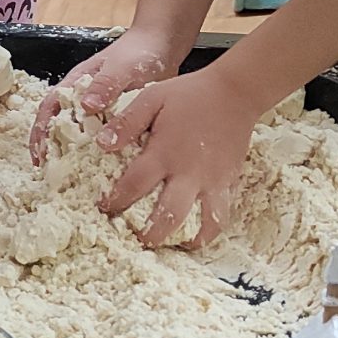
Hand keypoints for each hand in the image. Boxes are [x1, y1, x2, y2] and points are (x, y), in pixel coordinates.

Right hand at [31, 26, 172, 162]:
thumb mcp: (121, 67)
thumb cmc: (137, 52)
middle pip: (58, 126)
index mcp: (75, 85)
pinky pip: (102, 138)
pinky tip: (102, 170)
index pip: (48, 109)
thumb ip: (105, 85)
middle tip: (49, 175)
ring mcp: (99, 110)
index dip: (40, 132)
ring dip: (72, 154)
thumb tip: (85, 107)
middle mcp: (82, 99)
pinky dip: (98, 154)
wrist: (162, 47)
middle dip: (50, 149)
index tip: (40, 155)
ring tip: (72, 178)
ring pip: (79, 135)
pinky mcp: (115, 118)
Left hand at [94, 67, 264, 248]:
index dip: (115, 202)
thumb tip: (101, 144)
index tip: (105, 208)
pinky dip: (209, 228)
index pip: (133, 187)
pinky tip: (197, 232)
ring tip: (171, 245)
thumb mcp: (152, 99)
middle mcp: (188, 174)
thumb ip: (126, 123)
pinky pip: (222, 215)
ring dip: (186, 240)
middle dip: (149, 235)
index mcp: (164, 154)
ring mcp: (213, 182)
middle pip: (167, 218)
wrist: (235, 92)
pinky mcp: (230, 183)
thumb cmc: (190, 95)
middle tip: (136, 239)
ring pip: (202, 225)